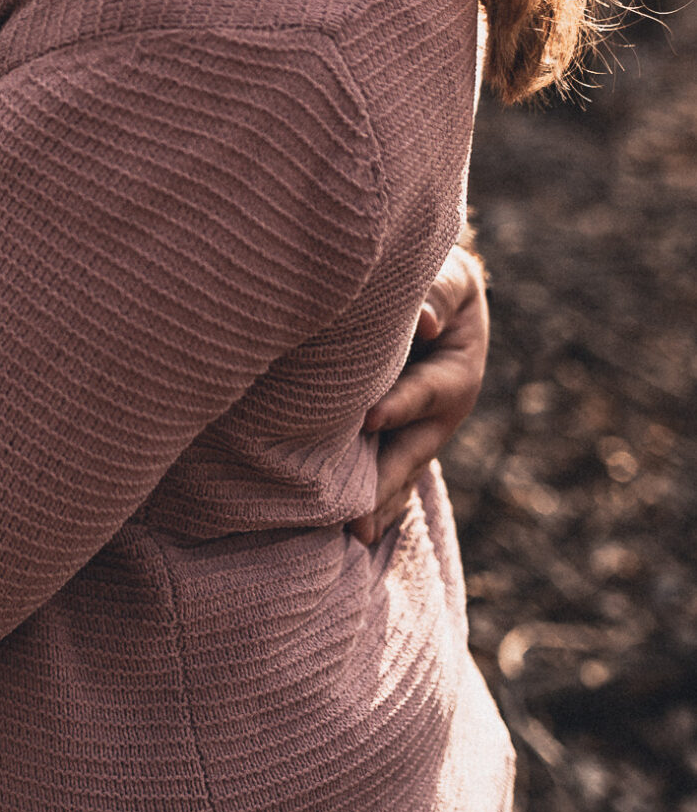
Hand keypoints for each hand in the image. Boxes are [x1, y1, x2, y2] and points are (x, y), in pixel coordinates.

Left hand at [349, 241, 487, 545]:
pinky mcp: (404, 440)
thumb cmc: (440, 280)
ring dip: (379, 502)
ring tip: (355, 534)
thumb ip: (438, 293)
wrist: (441, 298)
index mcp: (457, 370)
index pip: (425, 391)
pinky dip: (378, 503)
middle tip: (359, 512)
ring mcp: (424, 432)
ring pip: (401, 472)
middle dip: (387, 480)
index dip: (399, 404)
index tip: (369, 419)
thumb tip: (425, 322)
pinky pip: (392, 476)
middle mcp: (443, 412)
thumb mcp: (450, 277)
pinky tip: (356, 533)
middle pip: (413, 450)